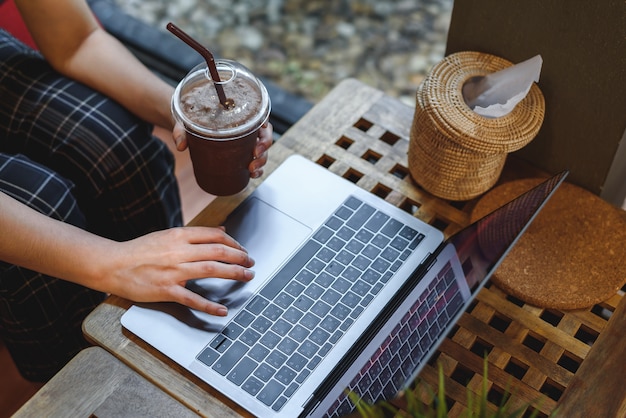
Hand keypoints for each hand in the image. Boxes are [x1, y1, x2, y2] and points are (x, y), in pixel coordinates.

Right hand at [104, 226, 254, 315]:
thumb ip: (195, 234)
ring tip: (247, 276)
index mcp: (179, 236)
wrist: (112, 264)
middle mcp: (179, 251)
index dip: (234, 242)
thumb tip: (221, 230)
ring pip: (211, 269)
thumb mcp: (167, 235)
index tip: (242, 250)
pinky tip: (222, 310)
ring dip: (234, 273)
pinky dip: (210, 306)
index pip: (215, 235)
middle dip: (240, 257)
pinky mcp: (166, 290)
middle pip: (218, 251)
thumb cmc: (139, 251)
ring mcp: (173, 271)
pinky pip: (192, 299)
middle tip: (251, 263)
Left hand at [172, 121, 273, 177]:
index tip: (262, 128)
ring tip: (252, 169)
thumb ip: (182, 131)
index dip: (264, 121)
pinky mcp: (242, 155)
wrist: (189, 129)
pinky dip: (257, 170)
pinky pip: (256, 162)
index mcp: (238, 114)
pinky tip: (253, 175)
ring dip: (261, 161)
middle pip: (264, 135)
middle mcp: (246, 128)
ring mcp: (246, 143)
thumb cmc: (192, 120)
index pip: (258, 114)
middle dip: (263, 147)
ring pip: (262, 151)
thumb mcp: (186, 122)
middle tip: (254, 155)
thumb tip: (180, 145)